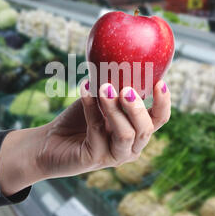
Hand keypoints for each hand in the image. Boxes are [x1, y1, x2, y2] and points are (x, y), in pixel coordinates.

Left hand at [0, 80, 170, 196]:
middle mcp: (131, 146)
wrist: (50, 140)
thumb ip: (114, 86)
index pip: (159, 119)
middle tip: (126, 89)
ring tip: (104, 88)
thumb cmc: (79, 117)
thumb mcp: (100, 98)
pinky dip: (90, 107)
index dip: (163, 103)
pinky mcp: (95, 158)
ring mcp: (114, 155)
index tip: (159, 82)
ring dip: (114, 109)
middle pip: (145, 129)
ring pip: (125, 134)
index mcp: (137, 130)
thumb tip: (121, 57)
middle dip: (137, 107)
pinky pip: (97, 131)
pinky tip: (84, 89)